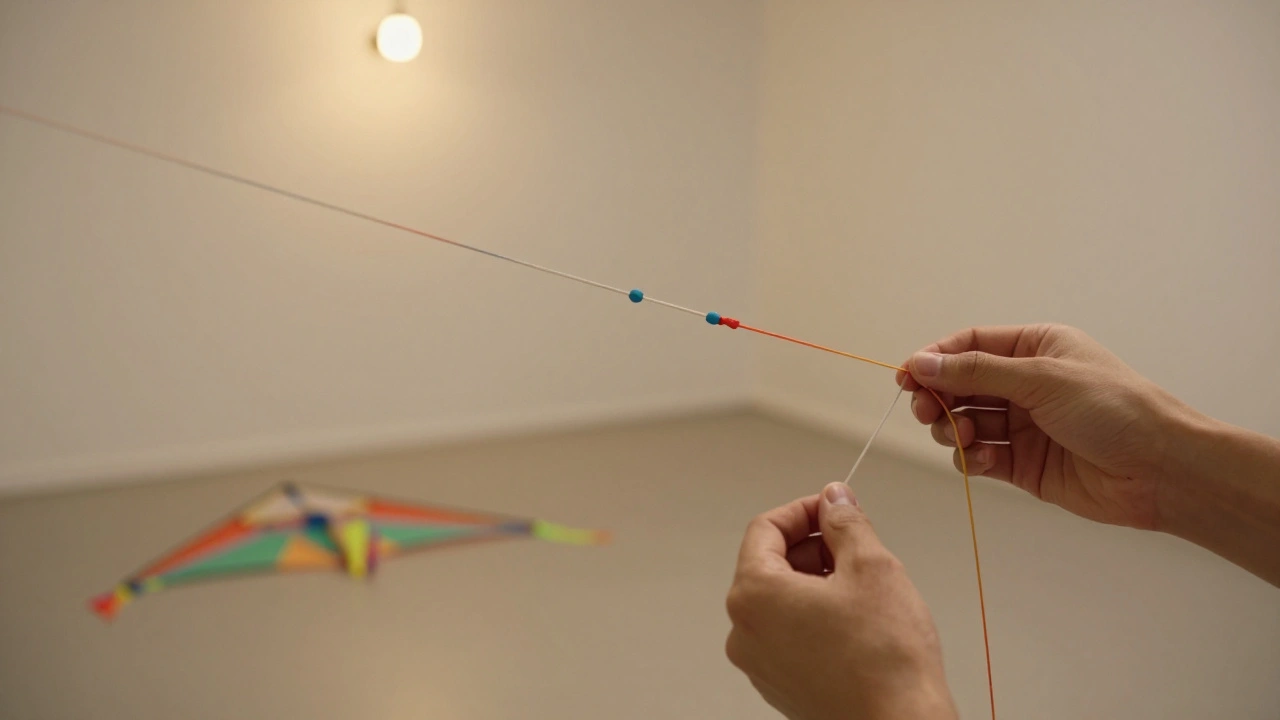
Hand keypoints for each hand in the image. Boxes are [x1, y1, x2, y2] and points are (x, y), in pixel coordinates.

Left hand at [725, 483, 957, 719]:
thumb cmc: (885, 659)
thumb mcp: (872, 566)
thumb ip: (846, 522)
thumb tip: (835, 500)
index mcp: (754, 596)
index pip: (764, 529)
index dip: (803, 511)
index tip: (833, 508)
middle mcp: (745, 632)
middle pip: (769, 564)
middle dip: (812, 547)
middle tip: (855, 544)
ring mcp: (760, 664)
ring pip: (781, 601)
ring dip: (816, 581)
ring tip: (863, 586)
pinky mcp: (781, 686)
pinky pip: (789, 635)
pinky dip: (815, 616)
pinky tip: (856, 621)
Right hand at [896, 324, 1197, 529]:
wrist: (1161, 470)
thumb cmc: (1115, 409)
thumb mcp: (1041, 378)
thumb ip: (977, 371)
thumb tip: (922, 361)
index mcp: (1035, 348)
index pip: (970, 345)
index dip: (935, 359)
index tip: (907, 377)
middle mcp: (1026, 383)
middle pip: (961, 384)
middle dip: (939, 397)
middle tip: (927, 412)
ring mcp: (1024, 425)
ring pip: (966, 422)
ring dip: (954, 430)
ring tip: (962, 438)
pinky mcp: (1023, 464)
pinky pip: (981, 457)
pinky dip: (971, 459)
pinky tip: (979, 460)